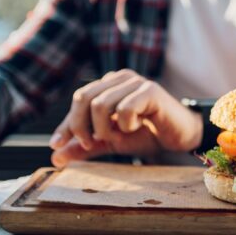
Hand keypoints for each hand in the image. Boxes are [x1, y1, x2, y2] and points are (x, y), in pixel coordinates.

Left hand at [50, 69, 202, 166]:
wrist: (179, 136)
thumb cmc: (146, 134)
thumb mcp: (111, 141)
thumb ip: (86, 146)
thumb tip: (56, 156)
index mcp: (110, 84)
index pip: (79, 99)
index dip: (67, 123)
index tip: (56, 145)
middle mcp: (120, 78)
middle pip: (84, 97)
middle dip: (80, 127)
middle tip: (91, 144)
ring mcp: (136, 82)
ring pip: (100, 105)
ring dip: (105, 129)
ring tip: (119, 135)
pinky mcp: (150, 90)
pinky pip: (124, 109)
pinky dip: (126, 126)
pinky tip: (136, 126)